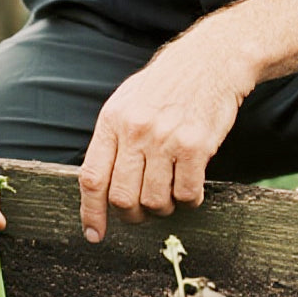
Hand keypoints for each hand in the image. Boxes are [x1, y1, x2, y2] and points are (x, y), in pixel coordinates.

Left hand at [78, 29, 253, 242]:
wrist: (207, 62)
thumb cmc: (164, 87)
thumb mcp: (125, 103)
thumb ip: (111, 139)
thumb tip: (97, 183)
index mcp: (111, 122)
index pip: (91, 177)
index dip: (90, 212)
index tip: (94, 234)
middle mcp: (134, 131)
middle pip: (121, 197)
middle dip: (130, 216)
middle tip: (141, 214)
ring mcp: (164, 139)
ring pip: (154, 201)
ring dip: (162, 209)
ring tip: (168, 195)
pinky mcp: (195, 146)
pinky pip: (187, 194)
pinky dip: (188, 201)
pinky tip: (190, 188)